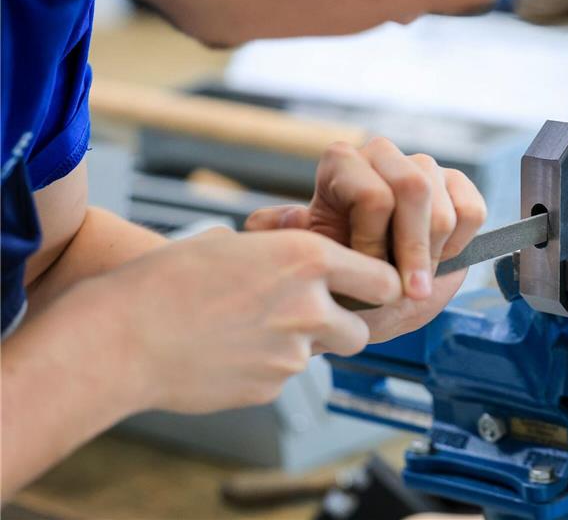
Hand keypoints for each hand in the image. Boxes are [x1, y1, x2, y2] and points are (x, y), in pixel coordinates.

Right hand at [69, 227, 402, 412]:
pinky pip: (283, 377)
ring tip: (255, 330)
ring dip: (304, 346)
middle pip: (363, 329)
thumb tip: (291, 251)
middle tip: (313, 316)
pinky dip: (266, 368)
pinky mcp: (271, 389)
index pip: (383, 278)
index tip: (370, 288)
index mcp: (307, 259)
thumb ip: (277, 251)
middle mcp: (310, 308)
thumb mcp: (230, 243)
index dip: (379, 285)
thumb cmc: (165, 281)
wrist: (120, 339)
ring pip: (321, 354)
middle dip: (346, 325)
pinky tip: (228, 353)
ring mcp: (292, 355)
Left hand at [245, 138, 486, 342]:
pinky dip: (460, 243)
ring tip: (414, 281)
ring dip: (433, 254)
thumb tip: (272, 221)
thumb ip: (278, 240)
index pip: (373, 194)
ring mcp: (421, 168)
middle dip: (413, 250)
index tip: (367, 275)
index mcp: (340, 165)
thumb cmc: (335, 274)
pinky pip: (472, 210)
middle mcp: (381, 156)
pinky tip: (438, 260)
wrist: (372, 291)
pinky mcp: (455, 186)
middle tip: (408, 292)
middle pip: (414, 188)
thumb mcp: (302, 262)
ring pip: (442, 205)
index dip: (373, 242)